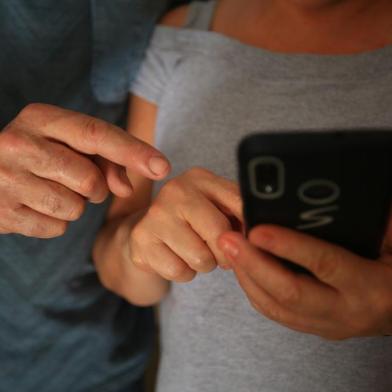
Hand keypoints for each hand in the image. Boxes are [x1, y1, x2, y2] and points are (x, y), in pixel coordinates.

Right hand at [0, 103, 169, 237]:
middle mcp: (19, 143)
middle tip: (75, 180)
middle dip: (96, 187)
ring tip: (52, 190)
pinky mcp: (2, 213)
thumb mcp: (69, 144)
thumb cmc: (40, 156)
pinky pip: (57, 228)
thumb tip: (127, 188)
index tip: (163, 166)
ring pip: (75, 207)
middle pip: (91, 179)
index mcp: (41, 118)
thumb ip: (107, 159)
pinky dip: (57, 221)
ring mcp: (6, 179)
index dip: (134, 151)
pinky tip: (38, 205)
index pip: (97, 134)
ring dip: (76, 204)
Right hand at [123, 167, 242, 281]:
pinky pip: (179, 271)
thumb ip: (240, 215)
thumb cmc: (191, 222)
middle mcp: (176, 190)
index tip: (249, 242)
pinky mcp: (141, 239)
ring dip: (205, 264)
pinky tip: (178, 258)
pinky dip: (185, 272)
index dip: (249, 230)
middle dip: (225, 253)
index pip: (240, 204)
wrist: (148, 234)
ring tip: (196, 253)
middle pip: (221, 234)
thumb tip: (260, 234)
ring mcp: (156, 214)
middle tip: (219, 252)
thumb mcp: (217, 209)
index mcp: (200, 178)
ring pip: (201, 258)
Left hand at [218, 218, 391, 339]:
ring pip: (275, 306)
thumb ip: (368, 223)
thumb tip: (330, 201)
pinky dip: (253, 289)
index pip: (323, 263)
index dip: (288, 246)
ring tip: (228, 248)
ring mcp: (326, 324)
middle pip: (289, 292)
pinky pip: (275, 312)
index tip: (257, 229)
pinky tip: (242, 268)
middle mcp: (345, 310)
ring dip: (247, 276)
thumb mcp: (391, 242)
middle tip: (228, 239)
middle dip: (253, 264)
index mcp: (368, 285)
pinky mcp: (312, 327)